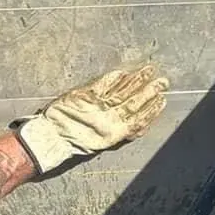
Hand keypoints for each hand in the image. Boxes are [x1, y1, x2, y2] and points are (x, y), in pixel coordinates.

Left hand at [16, 63, 168, 176]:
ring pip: (123, 92)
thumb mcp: (100, 143)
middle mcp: (108, 121)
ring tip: (149, 71)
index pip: (139, 120)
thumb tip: (136, 124)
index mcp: (114, 134)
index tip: (163, 99)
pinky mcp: (84, 97)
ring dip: (137, 81)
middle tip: (163, 81)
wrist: (51, 139)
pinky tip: (124, 71)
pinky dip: (114, 78)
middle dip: (150, 91)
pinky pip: (103, 85)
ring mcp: (97, 108)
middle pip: (134, 103)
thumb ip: (118, 131)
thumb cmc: (74, 142)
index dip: (152, 110)